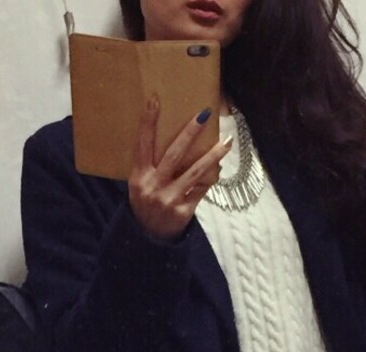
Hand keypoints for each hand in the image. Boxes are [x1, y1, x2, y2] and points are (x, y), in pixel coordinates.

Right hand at [128, 98, 232, 241]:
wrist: (149, 238)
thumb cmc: (146, 203)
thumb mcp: (140, 184)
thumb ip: (151, 165)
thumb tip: (178, 137)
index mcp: (138, 176)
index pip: (142, 144)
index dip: (148, 122)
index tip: (155, 100)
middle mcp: (152, 186)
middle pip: (174, 154)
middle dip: (190, 132)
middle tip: (204, 114)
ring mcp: (168, 200)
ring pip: (194, 172)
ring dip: (213, 156)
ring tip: (226, 142)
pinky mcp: (182, 211)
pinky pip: (201, 190)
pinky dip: (210, 178)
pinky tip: (219, 169)